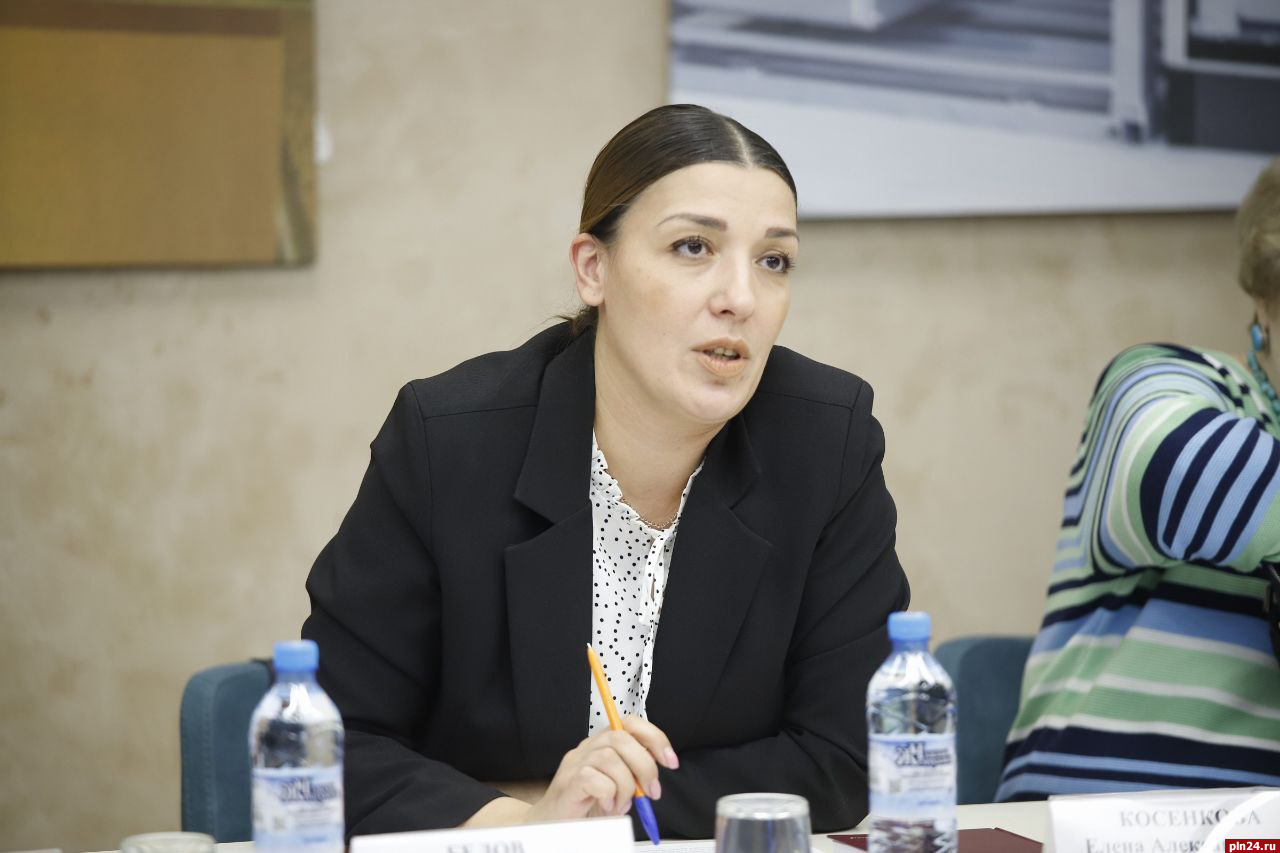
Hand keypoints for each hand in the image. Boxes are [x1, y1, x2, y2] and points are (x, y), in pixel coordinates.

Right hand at [526, 716, 678, 821]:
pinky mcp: (569, 782)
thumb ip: (633, 776)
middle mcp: (588, 747)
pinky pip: (595, 780)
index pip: (631, 724)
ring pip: (610, 759)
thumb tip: (652, 779)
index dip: (655, 737)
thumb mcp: (616, 786)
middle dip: (645, 765)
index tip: (670, 761)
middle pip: (622, 737)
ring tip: (620, 804)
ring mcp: (576, 763)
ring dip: (625, 786)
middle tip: (651, 791)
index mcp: (602, 743)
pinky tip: (606, 806)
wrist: (551, 821)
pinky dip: (608, 796)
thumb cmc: (585, 803)